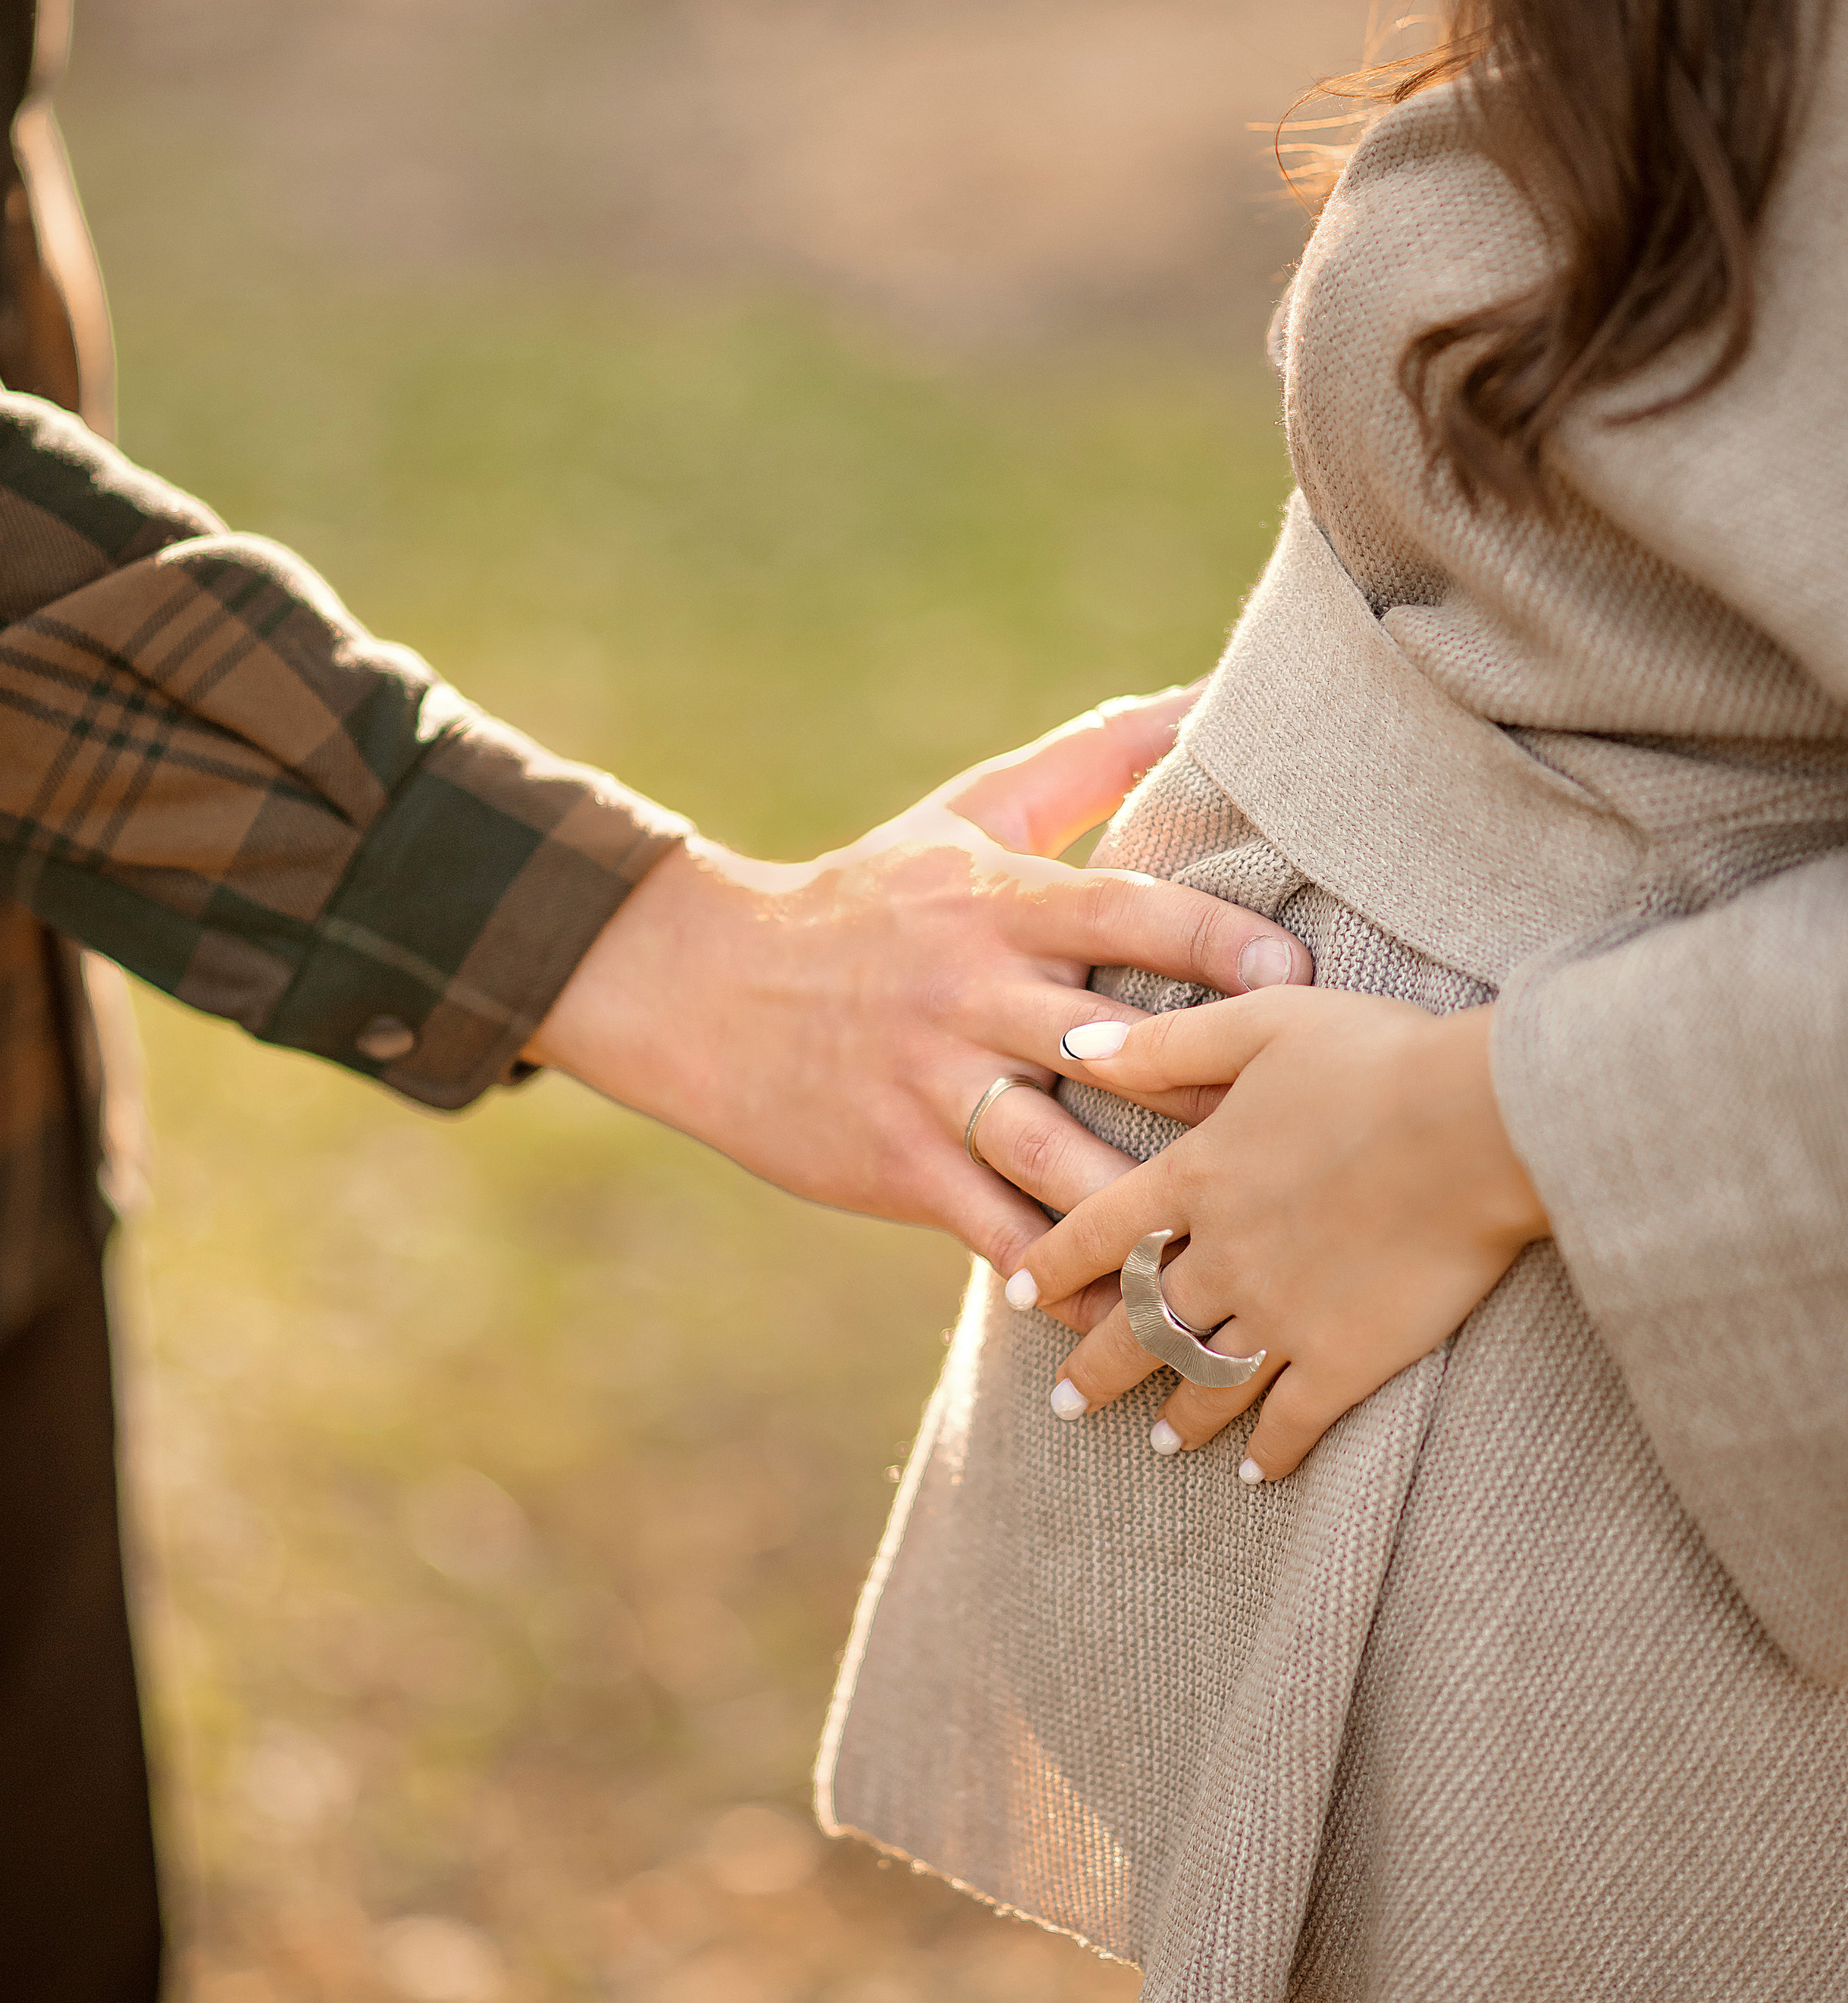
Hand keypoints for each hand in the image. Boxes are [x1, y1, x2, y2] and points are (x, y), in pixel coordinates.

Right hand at [525, 691, 1311, 1274]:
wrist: (704, 988)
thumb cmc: (864, 896)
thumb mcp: (966, 812)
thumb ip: (1089, 760)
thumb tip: (1197, 696)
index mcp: (998, 904)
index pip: (1123, 912)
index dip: (1213, 939)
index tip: (1298, 972)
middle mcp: (972, 993)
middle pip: (1107, 1043)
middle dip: (1202, 1085)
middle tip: (1298, 1123)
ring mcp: (935, 1086)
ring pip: (1057, 1154)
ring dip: (1142, 1202)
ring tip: (1233, 1240)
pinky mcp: (901, 1165)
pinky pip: (996, 1229)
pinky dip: (1061, 1271)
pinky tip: (1129, 1306)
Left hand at [1005, 987, 1548, 1475]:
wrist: (1479, 1122)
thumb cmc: (1378, 1056)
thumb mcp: (1260, 1023)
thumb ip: (1164, 1043)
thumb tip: (1073, 1046)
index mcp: (1198, 1175)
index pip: (1099, 1234)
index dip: (1052, 1267)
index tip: (1016, 1299)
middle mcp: (1224, 1254)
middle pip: (1141, 1323)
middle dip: (1096, 1369)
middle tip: (1064, 1405)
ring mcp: (1282, 1313)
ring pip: (1208, 1377)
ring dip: (1180, 1413)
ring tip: (1161, 1442)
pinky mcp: (1347, 1355)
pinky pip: (1293, 1418)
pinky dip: (1271, 1449)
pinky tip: (1258, 1471)